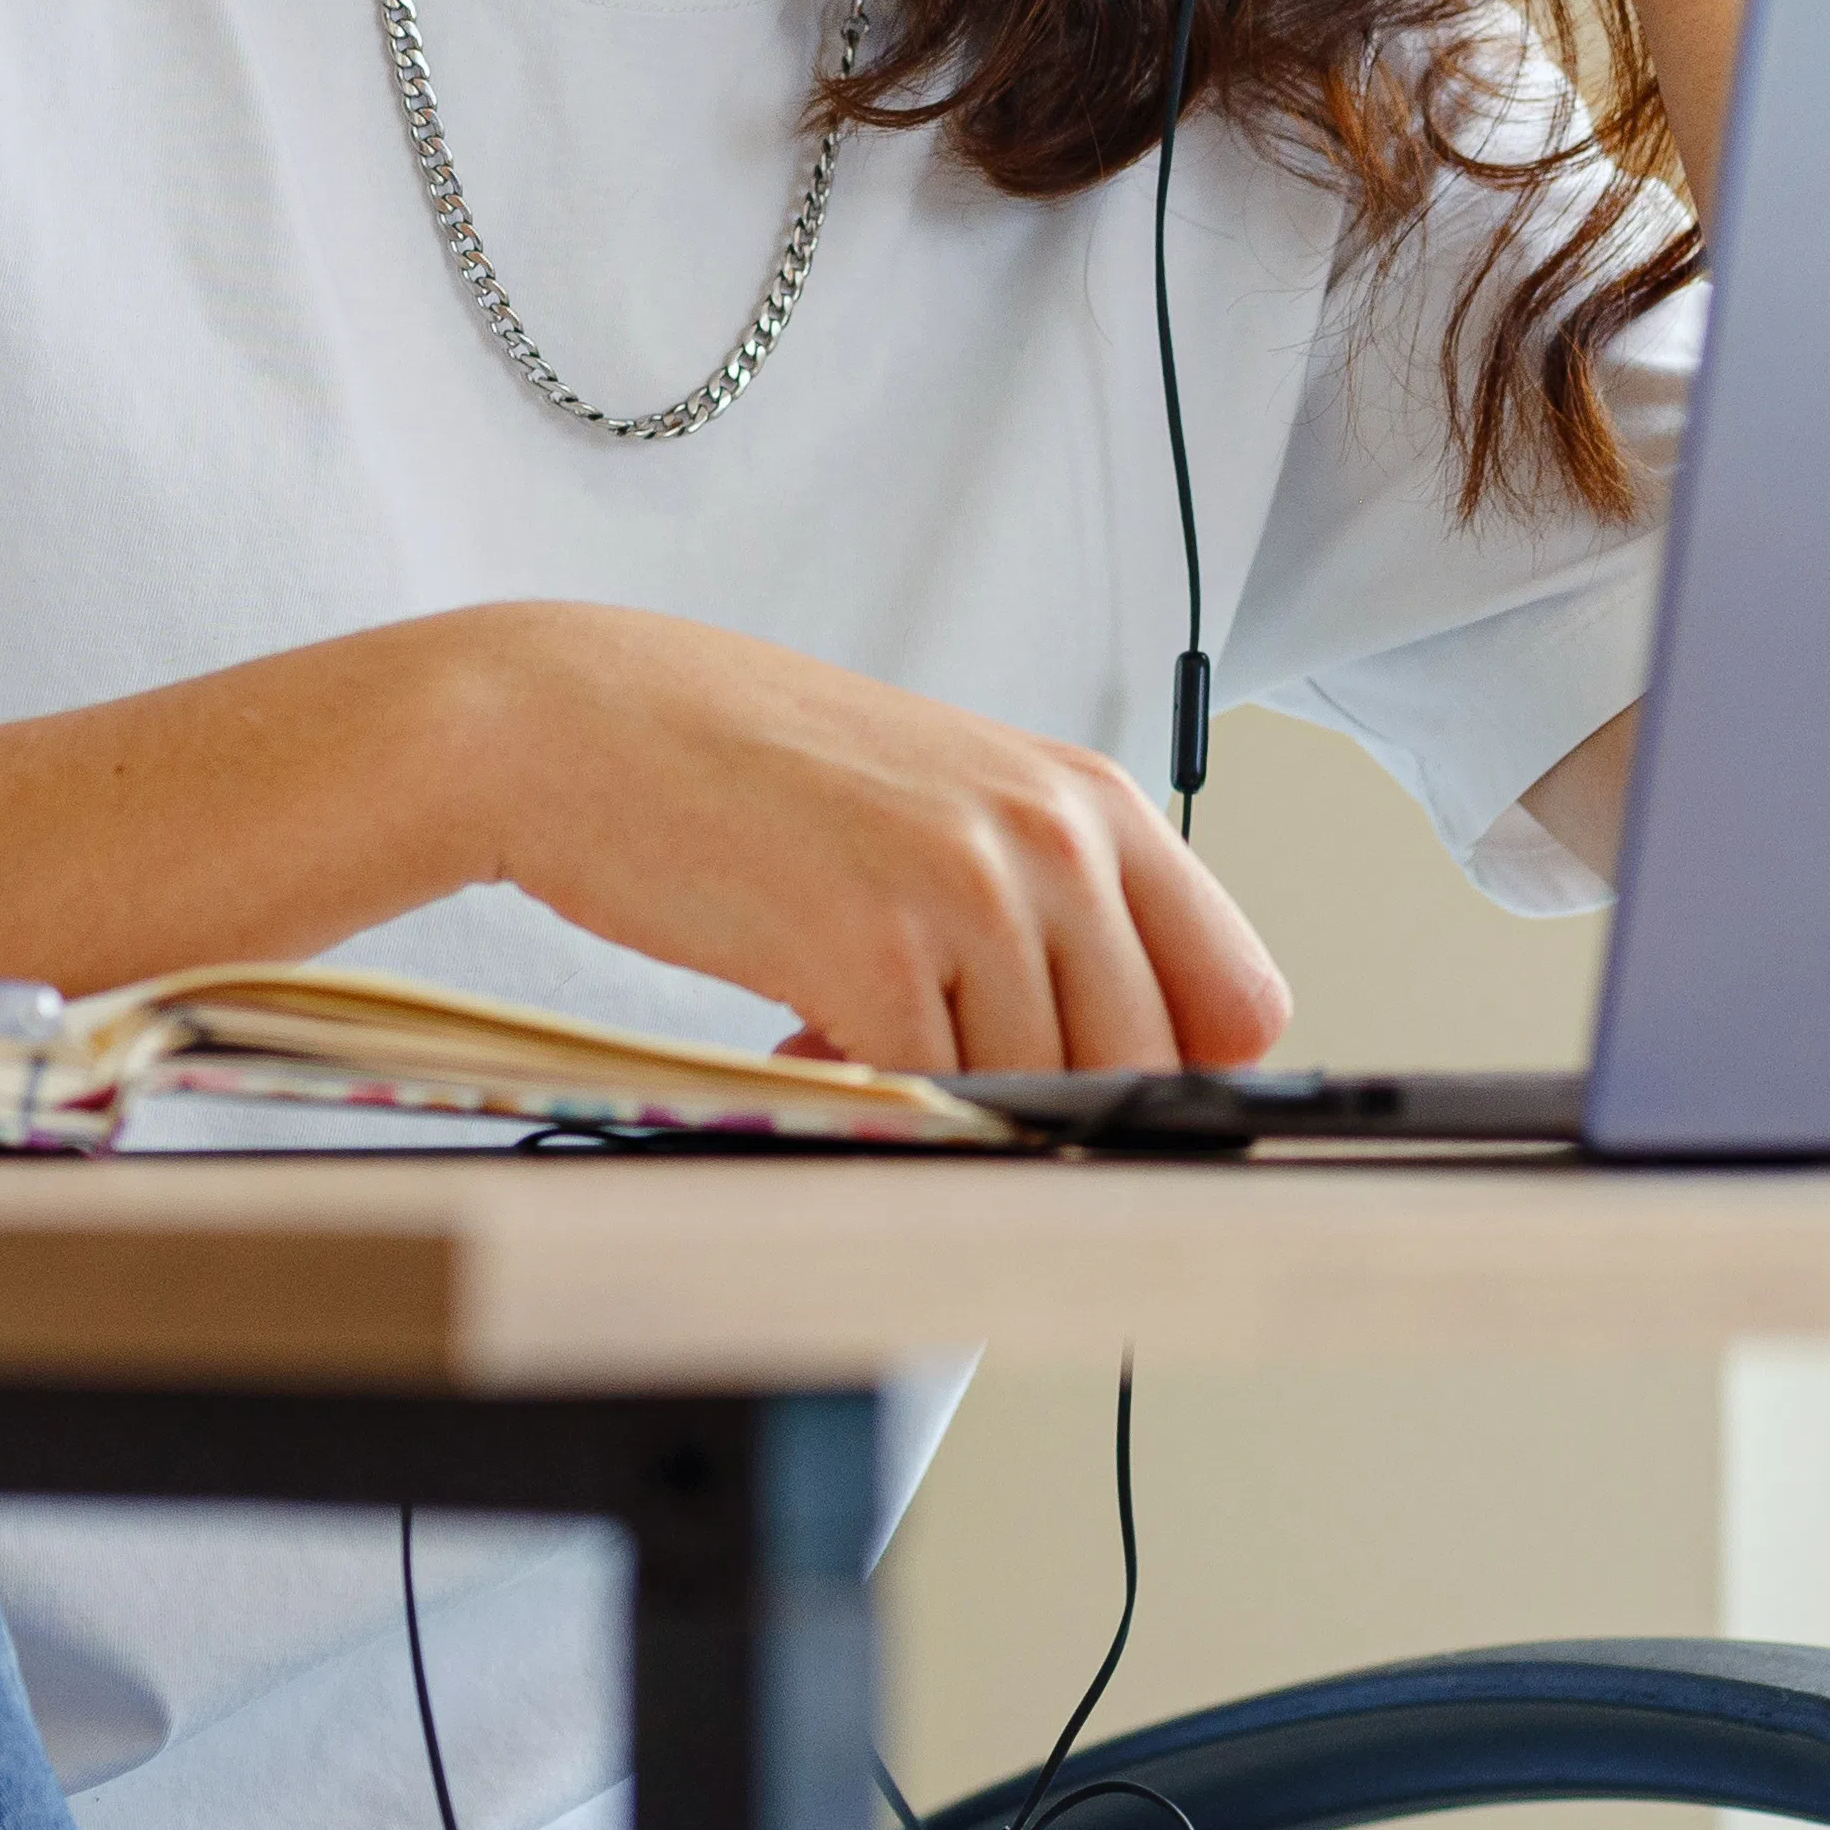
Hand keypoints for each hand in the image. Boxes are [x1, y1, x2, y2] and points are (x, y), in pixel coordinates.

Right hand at [430, 606, 1291, 1073]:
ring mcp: (973, 893)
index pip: (1243, 1001)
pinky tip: (807, 1044)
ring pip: (1039, 1095)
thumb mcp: (953, 804)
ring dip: (950, 1102)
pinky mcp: (871, 952)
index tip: (1119, 1107)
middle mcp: (1058, 837)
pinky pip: (930, 1099)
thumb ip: (1054, 910)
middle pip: (1146, 1070)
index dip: (1187, 1074)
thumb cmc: (758, 767)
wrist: (586, 722)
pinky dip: (873, 1105)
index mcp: (1095, 799)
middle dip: (1054, 1107)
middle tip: (947, 1070)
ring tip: (858, 1033)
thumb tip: (1125, 1064)